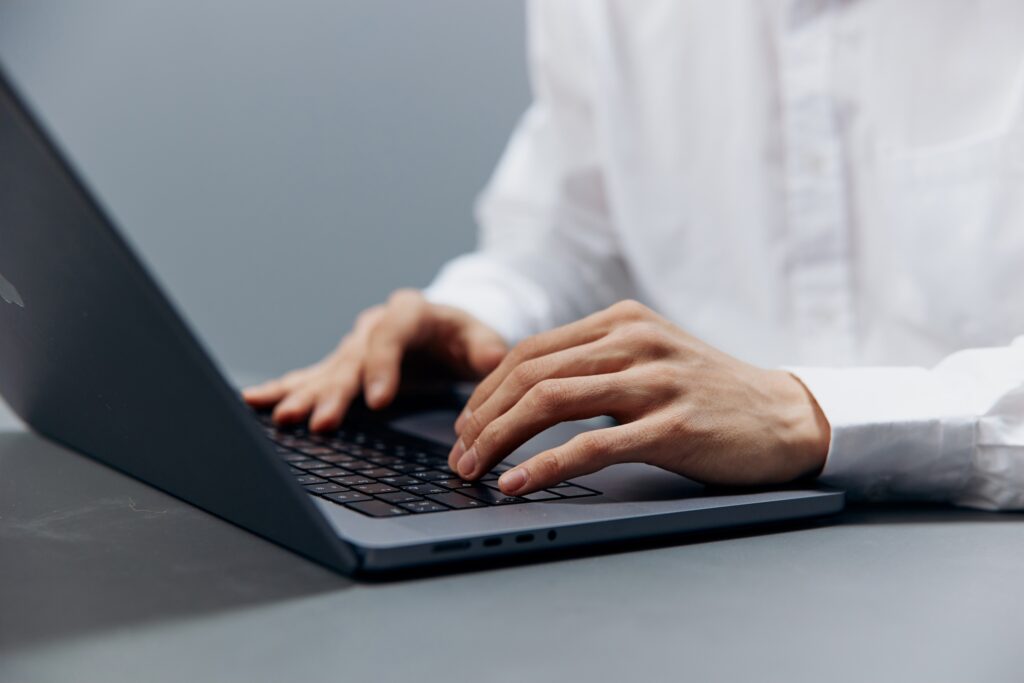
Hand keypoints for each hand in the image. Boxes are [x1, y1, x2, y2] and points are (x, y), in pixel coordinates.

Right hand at [243, 289, 506, 429]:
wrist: (447, 331)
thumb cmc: (465, 337)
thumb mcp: (483, 338)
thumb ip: (486, 348)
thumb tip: (489, 358)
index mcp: (410, 313)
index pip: (392, 336)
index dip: (383, 366)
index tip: (379, 400)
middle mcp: (375, 326)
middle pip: (352, 359)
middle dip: (335, 392)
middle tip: (318, 420)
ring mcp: (356, 346)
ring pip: (327, 370)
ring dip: (304, 395)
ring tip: (283, 417)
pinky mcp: (344, 365)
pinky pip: (312, 376)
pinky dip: (286, 389)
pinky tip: (256, 402)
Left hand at [447, 300, 829, 495]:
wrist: (786, 415)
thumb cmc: (710, 393)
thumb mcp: (651, 357)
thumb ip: (596, 363)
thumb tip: (523, 393)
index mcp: (622, 320)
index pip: (530, 350)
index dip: (485, 390)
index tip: (464, 425)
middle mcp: (634, 340)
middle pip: (530, 373)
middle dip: (481, 417)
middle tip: (458, 454)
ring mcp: (654, 380)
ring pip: (551, 402)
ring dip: (499, 438)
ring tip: (472, 469)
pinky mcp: (672, 425)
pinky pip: (592, 444)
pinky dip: (544, 465)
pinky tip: (518, 483)